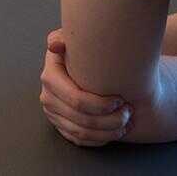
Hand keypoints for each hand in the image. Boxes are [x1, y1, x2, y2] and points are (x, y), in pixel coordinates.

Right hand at [40, 29, 133, 146]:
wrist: (84, 64)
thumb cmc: (83, 50)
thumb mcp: (73, 38)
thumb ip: (65, 37)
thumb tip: (54, 44)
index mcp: (50, 76)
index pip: (75, 99)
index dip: (100, 104)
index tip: (120, 99)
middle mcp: (48, 96)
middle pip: (80, 119)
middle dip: (109, 119)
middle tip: (128, 112)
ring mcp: (53, 113)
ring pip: (81, 132)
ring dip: (107, 131)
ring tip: (126, 121)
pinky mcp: (61, 125)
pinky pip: (79, 139)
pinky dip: (100, 138)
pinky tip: (115, 130)